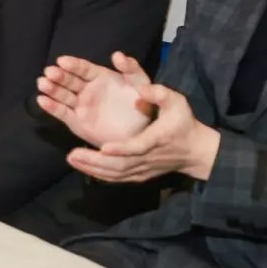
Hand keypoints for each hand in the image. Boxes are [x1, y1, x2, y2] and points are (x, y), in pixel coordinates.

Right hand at [37, 52, 155, 148]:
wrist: (140, 136)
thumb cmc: (141, 107)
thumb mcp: (140, 84)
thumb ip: (131, 68)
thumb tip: (117, 55)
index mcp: (100, 77)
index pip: (84, 69)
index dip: (73, 65)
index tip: (62, 61)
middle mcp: (87, 90)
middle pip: (70, 81)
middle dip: (59, 76)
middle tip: (49, 72)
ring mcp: (80, 105)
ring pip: (63, 95)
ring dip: (51, 89)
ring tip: (42, 83)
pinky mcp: (76, 122)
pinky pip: (62, 113)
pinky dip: (51, 107)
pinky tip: (42, 100)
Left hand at [67, 82, 221, 182]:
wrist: (195, 152)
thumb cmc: (183, 123)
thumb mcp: (177, 102)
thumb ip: (159, 94)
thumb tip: (141, 89)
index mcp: (156, 140)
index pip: (138, 148)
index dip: (121, 149)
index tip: (103, 147)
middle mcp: (147, 159)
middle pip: (120, 165)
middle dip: (96, 162)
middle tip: (72, 154)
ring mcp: (142, 170)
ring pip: (116, 174)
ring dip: (92, 168)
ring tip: (71, 159)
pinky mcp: (139, 176)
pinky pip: (117, 179)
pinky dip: (98, 175)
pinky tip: (81, 166)